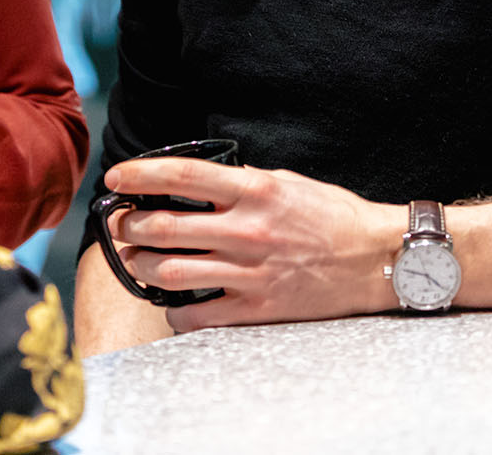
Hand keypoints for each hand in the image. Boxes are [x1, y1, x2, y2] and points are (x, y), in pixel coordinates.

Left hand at [102, 157, 399, 333]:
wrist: (376, 260)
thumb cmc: (333, 216)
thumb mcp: (286, 183)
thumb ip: (241, 183)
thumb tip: (198, 182)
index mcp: (254, 191)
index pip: (182, 177)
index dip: (140, 175)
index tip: (115, 178)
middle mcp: (247, 231)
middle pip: (163, 227)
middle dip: (129, 226)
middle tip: (120, 224)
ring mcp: (250, 273)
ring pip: (170, 273)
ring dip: (141, 266)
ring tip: (136, 260)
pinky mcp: (257, 310)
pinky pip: (197, 316)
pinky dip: (175, 311)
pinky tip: (173, 302)